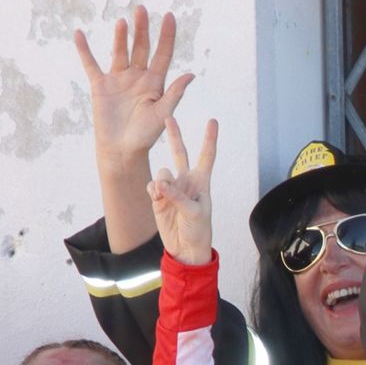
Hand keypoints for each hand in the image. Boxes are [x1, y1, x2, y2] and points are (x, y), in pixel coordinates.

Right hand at [74, 6, 192, 165]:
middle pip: (141, 47)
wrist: (122, 149)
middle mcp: (138, 76)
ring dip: (120, 37)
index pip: (163, 54)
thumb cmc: (146, 135)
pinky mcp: (100, 85)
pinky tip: (79, 34)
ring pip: (119, 52)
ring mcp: (118, 79)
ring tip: (122, 22)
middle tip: (141, 9)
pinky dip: (84, 50)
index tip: (169, 16)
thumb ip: (175, 94)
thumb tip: (191, 75)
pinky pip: (91, 64)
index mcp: (155, 82)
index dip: (166, 35)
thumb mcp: (163, 113)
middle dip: (142, 29)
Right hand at [146, 116, 217, 265]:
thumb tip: (160, 183)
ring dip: (162, 183)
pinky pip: (152, 186)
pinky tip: (157, 201)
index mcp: (202, 182)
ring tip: (165, 198)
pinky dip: (153, 192)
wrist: (185, 247)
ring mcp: (172, 188)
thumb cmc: (198, 230)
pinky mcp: (159, 196)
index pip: (207, 156)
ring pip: (162, 172)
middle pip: (180, 153)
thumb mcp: (194, 213)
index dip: (209, 139)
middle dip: (175, 135)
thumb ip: (177, 196)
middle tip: (169, 117)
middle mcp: (187, 181)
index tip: (212, 122)